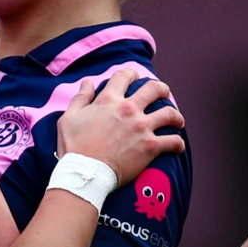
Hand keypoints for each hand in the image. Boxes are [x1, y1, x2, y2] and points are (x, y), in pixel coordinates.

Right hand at [55, 67, 185, 183]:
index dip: (131, 73)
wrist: (85, 173)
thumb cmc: (74, 146)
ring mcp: (142, 127)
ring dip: (176, 116)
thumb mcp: (69, 117)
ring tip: (177, 121)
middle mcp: (129, 109)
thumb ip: (80, 98)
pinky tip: (177, 146)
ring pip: (169, 113)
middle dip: (162, 89)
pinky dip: (178, 143)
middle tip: (164, 93)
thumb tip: (88, 82)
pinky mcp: (150, 146)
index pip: (124, 76)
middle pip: (154, 89)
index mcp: (109, 100)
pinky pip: (173, 141)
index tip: (135, 77)